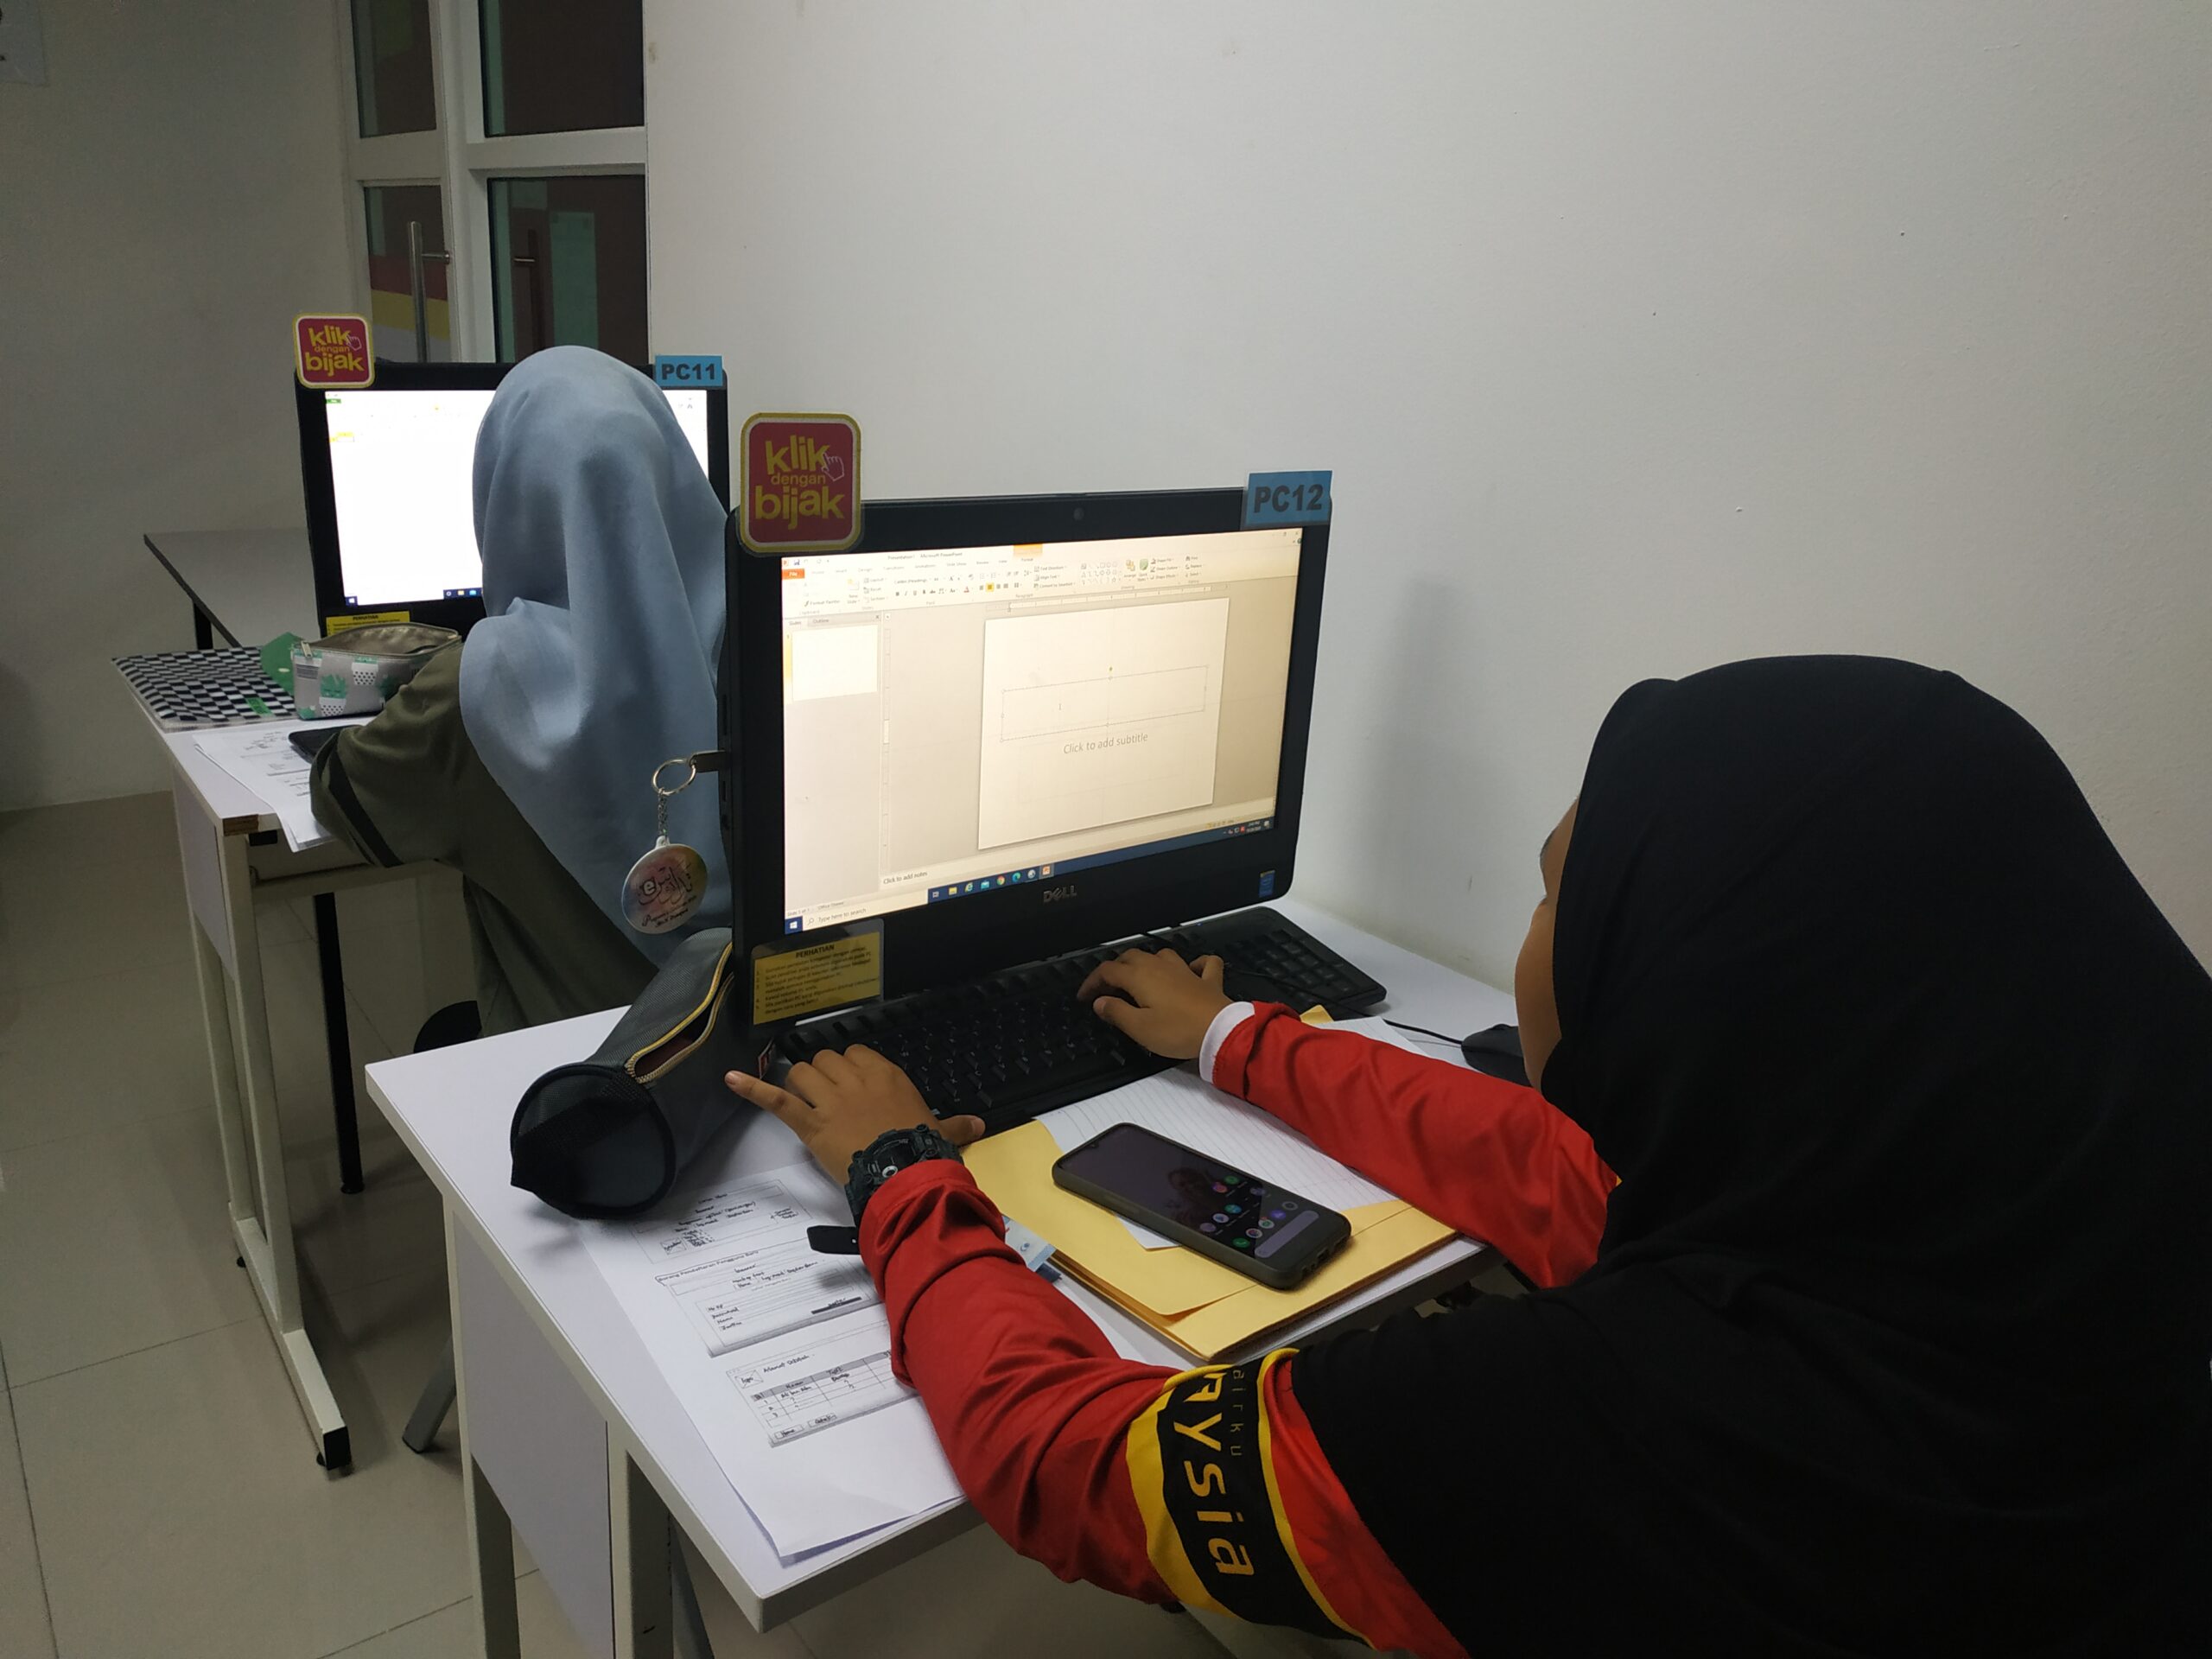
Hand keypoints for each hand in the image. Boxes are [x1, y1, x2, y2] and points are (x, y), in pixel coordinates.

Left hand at [725, 1047, 985, 1183]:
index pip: (858, 1055)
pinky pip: (776, 1100)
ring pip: (801, 1073)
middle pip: (825, 1060)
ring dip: (798, 1083)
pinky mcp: (809, 1122)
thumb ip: (956, 1124)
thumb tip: (981, 1125)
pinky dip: (751, 1090)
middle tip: (829, 1099)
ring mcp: (829, 1099)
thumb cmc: (923, 1151)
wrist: (904, 1173)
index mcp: (886, 1075)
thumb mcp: (942, 1132)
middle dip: (823, 1075)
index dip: (851, 1069)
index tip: (854, 1085)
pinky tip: (730, 1079)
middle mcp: (855, 1079)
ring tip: (802, 1099)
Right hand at [1076, 947, 1233, 1059]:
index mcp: (1140, 977)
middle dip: (1115, 970)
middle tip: (1107, 990)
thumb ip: (1117, 1012)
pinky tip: (1191, 969)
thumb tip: (1100, 1002)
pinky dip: (1194, 963)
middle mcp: (1161, 967)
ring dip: (1146, 963)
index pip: (1107, 971)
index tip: (1084, 997)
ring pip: (1160, 955)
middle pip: (1131, 958)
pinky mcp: (1207, 980)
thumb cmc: (1178, 1031)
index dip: (1092, 982)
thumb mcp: (1139, 1028)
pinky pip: (1201, 963)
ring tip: (1139, 978)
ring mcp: (1186, 970)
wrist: (1220, 1032)